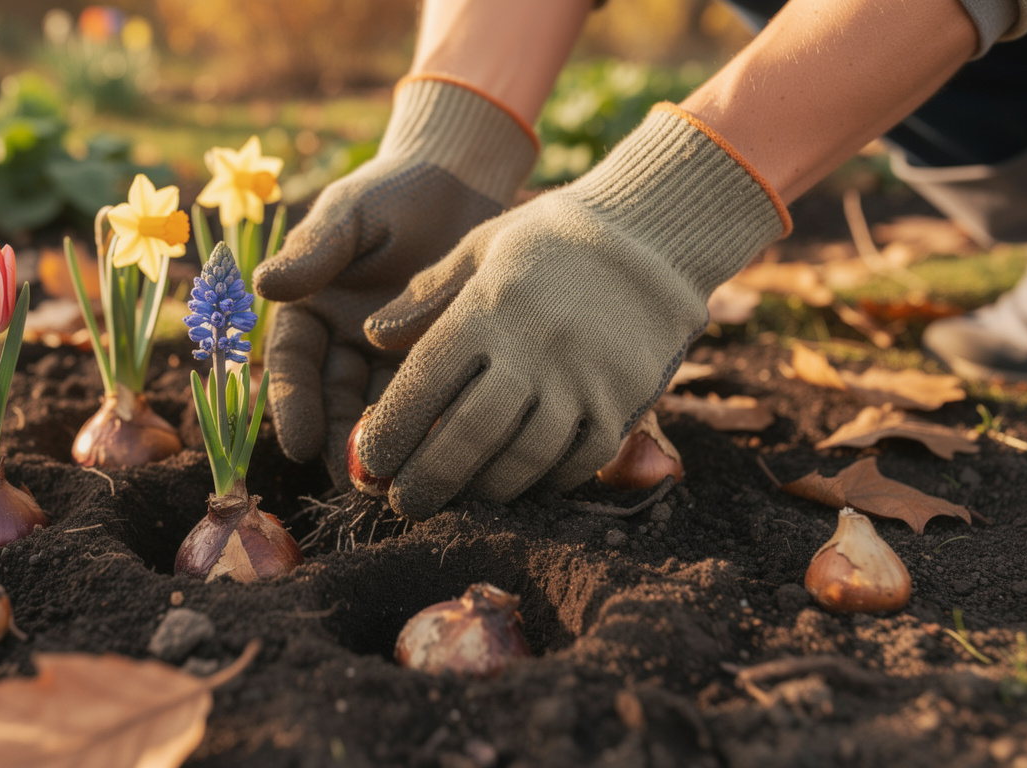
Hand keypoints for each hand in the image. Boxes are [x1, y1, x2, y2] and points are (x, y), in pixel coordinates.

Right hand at [253, 77, 536, 487]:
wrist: (460, 182)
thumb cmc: (393, 190)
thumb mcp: (349, 214)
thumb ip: (314, 250)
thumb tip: (264, 286)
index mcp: (309, 313)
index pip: (293, 367)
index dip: (291, 406)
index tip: (297, 442)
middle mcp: (344, 346)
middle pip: (335, 404)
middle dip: (342, 444)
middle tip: (357, 479)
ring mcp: (391, 360)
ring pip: (385, 411)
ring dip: (391, 447)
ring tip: (404, 475)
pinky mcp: (439, 363)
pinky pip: (435, 400)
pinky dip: (438, 426)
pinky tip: (451, 448)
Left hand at [356, 104, 789, 518]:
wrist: (656, 233)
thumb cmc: (553, 239)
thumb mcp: (482, 245)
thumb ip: (426, 295)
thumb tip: (372, 338)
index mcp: (489, 307)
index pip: (425, 383)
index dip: (392, 429)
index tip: (370, 459)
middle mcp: (534, 347)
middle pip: (468, 434)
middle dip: (427, 479)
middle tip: (402, 503)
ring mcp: (584, 379)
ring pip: (522, 459)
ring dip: (480, 491)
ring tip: (453, 503)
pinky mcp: (625, 401)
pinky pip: (578, 462)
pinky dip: (541, 483)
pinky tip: (515, 487)